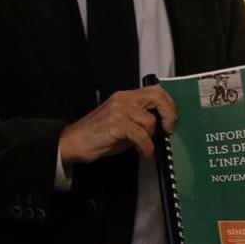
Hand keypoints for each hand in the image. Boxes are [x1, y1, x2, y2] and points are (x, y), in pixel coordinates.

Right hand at [58, 85, 175, 164]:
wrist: (73, 142)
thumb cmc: (96, 134)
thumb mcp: (122, 122)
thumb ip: (140, 119)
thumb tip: (160, 126)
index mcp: (125, 96)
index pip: (155, 91)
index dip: (168, 105)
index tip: (170, 120)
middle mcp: (123, 99)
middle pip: (158, 97)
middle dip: (169, 114)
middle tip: (168, 129)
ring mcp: (120, 109)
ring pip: (150, 121)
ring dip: (151, 137)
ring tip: (144, 146)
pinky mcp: (117, 123)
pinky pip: (142, 135)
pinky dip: (146, 147)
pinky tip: (143, 152)